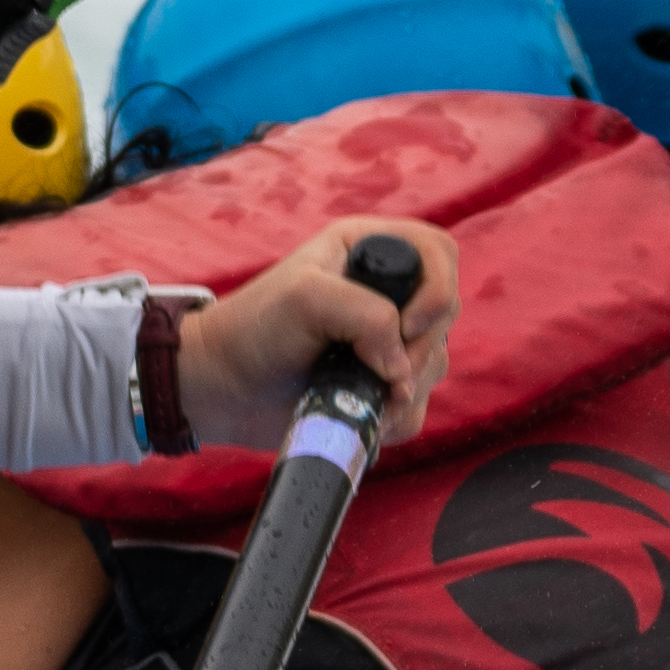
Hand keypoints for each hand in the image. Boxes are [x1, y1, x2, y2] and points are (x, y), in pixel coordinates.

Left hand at [175, 221, 453, 449]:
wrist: (223, 388)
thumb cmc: (253, 328)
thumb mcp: (306, 297)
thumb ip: (367, 314)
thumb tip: (401, 367)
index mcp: (369, 251)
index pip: (438, 253)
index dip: (438, 288)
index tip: (407, 324)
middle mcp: (385, 294)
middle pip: (445, 315)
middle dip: (418, 349)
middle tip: (375, 368)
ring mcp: (385, 344)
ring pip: (434, 366)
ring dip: (402, 388)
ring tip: (351, 391)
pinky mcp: (379, 389)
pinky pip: (415, 408)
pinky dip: (393, 417)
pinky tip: (357, 413)